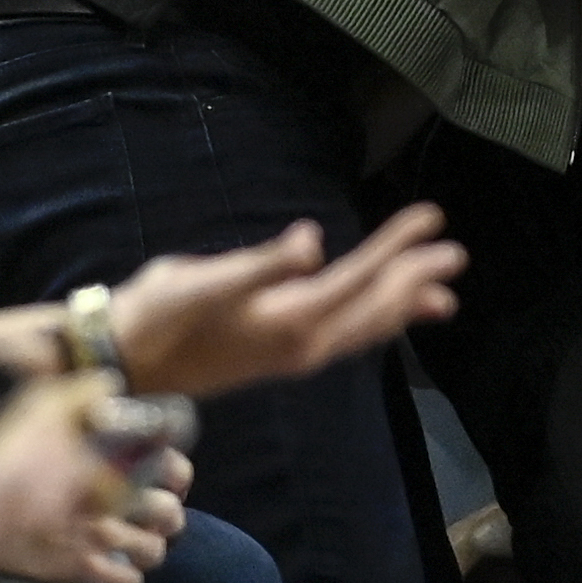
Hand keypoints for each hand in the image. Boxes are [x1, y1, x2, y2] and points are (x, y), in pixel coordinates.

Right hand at [109, 207, 467, 398]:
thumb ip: (262, 265)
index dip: (397, 247)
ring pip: (364, 328)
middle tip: (456, 254)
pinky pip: (344, 337)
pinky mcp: (281, 356)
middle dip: (415, 277)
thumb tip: (312, 243)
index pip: (360, 277)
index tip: (432, 218)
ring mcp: (294, 354)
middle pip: (374, 307)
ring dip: (404, 307)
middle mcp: (304, 344)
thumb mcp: (204, 282)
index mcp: (291, 320)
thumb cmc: (157, 315)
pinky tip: (380, 316)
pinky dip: (374, 323)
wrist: (124, 364)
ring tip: (444, 296)